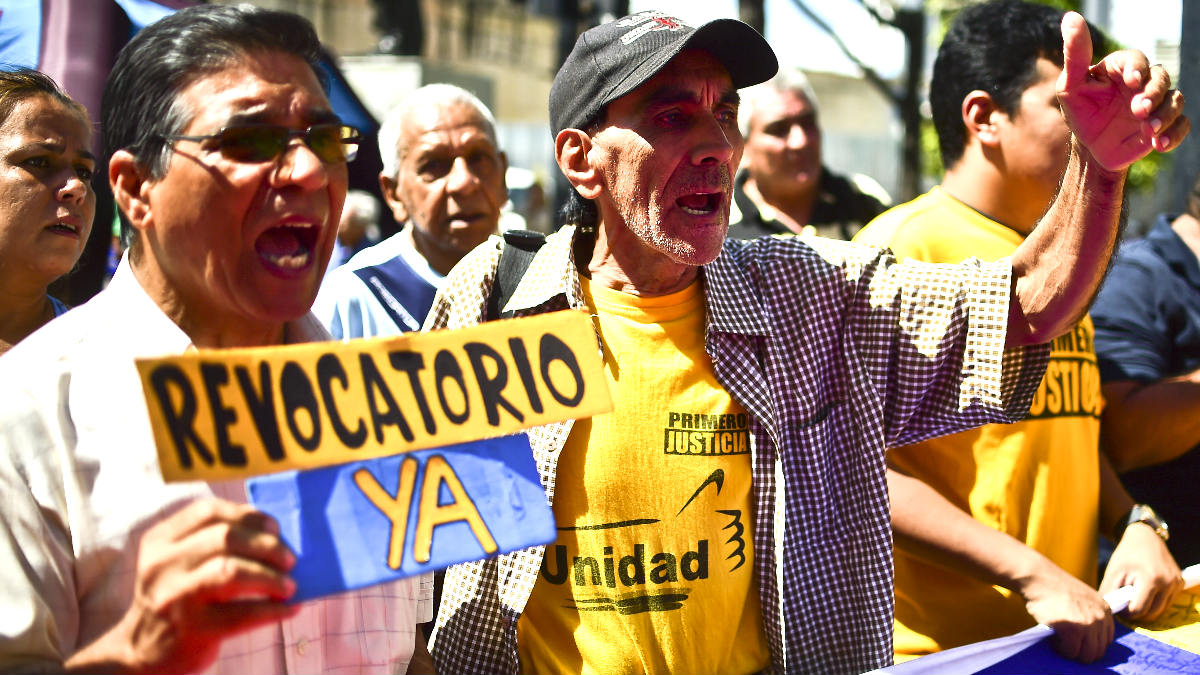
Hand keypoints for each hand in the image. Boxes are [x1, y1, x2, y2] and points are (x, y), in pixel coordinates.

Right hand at [67, 500, 297, 673]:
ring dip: (271, 576)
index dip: (248, 516)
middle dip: (267, 546)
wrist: (142, 651)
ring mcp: (174, 597)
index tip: (275, 528)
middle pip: (224, 538)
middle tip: (289, 559)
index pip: (208, 511)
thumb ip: (213, 542)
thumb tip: (276, 535)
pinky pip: (242, 614)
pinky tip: (289, 608)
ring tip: (290, 585)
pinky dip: (273, 610)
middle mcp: (162, 564)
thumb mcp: (179, 563)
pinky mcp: (190, 630)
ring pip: (231, 571)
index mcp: (160, 540)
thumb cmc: (178, 597)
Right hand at [1018, 558, 1113, 662]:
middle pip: (1098, 651)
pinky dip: (1061, 649)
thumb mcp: (1082, 598)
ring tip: (1060, 640)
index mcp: (1105, 610)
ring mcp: (1088, 625)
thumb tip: (1090, 639)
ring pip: (1086, 655)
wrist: (1038, 577)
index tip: (1077, 640)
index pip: (1107, 640)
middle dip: (1082, 651)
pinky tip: (1053, 637)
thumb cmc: (1054, 587)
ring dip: (1072, 652)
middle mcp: (1100, 618)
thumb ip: (1091, 615)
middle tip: (1066, 642)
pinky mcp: (1073, 630)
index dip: (1090, 643)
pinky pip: (1070, 651)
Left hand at [1057, 11, 1187, 170]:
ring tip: (1150, 130)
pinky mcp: (1165, 125)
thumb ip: (1074, 55)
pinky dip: (1173, 134)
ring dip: (1166, 114)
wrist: (1091, 147)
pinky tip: (1158, 144)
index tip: (1131, 81)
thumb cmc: (1080, 112)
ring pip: (1175, 100)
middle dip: (1153, 92)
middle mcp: (1144, 82)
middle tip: (1139, 110)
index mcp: (1123, 69)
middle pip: (1161, 77)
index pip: (1136, 60)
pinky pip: (1181, 125)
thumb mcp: (1070, 86)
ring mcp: (1157, 104)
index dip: (1137, 68)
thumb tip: (1071, 17)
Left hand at [1100, 522, 1182, 620]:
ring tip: (1134, 595)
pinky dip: (1156, 601)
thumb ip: (1109, 592)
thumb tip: (1108, 611)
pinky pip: (1167, 602)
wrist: (1145, 537)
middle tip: (1126, 603)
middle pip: (1152, 613)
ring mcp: (1176, 583)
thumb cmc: (1126, 555)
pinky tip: (1146, 590)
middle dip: (1137, 613)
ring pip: (1161, 610)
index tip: (1119, 606)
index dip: (1126, 612)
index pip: (1139, 609)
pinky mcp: (1180, 583)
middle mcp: (1168, 583)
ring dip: (1147, 608)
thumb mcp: (1114, 572)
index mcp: (1151, 579)